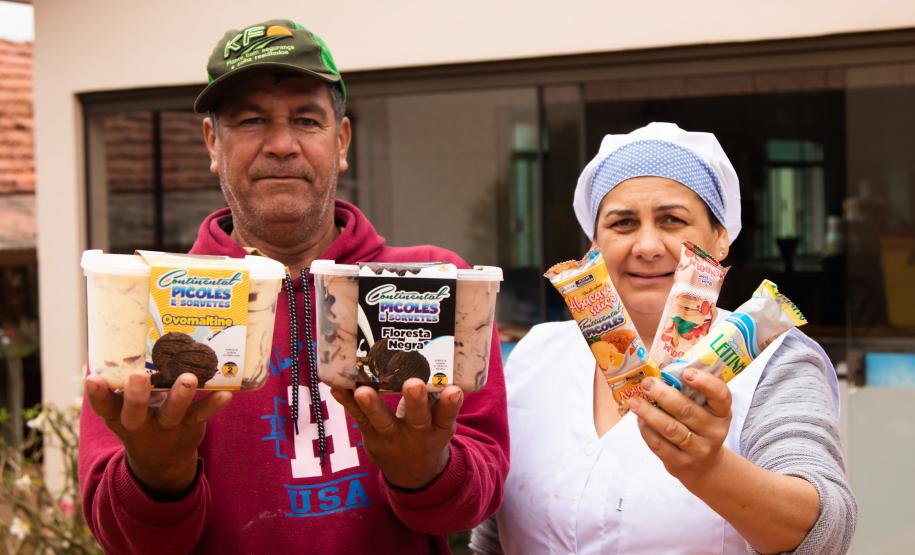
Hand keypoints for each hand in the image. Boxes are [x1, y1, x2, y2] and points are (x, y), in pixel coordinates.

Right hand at [85, 371, 231, 496]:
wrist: (162, 460)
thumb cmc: (141, 418)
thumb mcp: (125, 408)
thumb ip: (123, 384)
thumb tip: (120, 340)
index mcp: (119, 417)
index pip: (104, 407)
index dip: (97, 394)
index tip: (93, 378)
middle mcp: (141, 424)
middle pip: (135, 413)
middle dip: (136, 396)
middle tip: (138, 376)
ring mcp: (167, 427)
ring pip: (172, 413)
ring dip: (180, 396)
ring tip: (188, 379)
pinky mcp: (191, 426)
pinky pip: (202, 415)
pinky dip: (213, 404)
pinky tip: (225, 393)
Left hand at [331, 378, 462, 489]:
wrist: (413, 472)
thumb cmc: (428, 432)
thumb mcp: (441, 422)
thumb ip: (439, 398)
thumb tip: (436, 359)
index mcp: (439, 429)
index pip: (447, 416)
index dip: (450, 403)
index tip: (453, 389)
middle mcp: (418, 435)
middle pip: (417, 418)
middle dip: (415, 401)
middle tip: (413, 384)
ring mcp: (392, 437)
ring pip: (382, 421)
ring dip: (372, 405)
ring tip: (363, 391)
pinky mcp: (371, 435)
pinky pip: (359, 418)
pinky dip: (347, 403)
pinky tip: (337, 389)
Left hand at [629, 369, 731, 486]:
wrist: (705, 467)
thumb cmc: (700, 428)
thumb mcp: (706, 411)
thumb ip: (691, 393)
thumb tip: (660, 371)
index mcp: (722, 413)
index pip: (721, 396)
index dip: (705, 383)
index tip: (686, 373)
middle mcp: (714, 431)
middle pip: (687, 411)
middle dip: (663, 395)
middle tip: (647, 383)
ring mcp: (699, 450)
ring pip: (671, 429)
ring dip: (649, 413)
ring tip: (635, 401)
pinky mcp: (681, 463)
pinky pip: (660, 445)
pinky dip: (647, 430)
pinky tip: (639, 419)